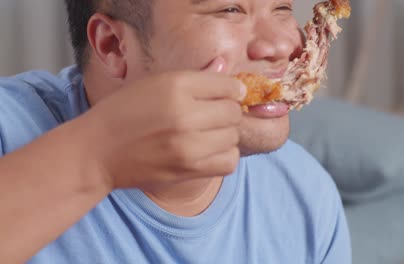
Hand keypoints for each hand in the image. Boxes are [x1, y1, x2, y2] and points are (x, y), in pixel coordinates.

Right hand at [80, 58, 245, 189]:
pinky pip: (229, 162)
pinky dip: (224, 156)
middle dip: (227, 111)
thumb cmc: (123, 112)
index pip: (228, 85)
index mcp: (176, 86)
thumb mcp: (154, 83)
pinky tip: (210, 151)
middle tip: (213, 115)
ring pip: (234, 137)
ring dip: (225, 135)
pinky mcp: (188, 170)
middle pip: (234, 112)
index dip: (231, 89)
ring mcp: (188, 145)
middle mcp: (184, 114)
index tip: (225, 94)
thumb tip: (226, 66)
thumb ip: (195, 76)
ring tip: (208, 134)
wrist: (96, 151)